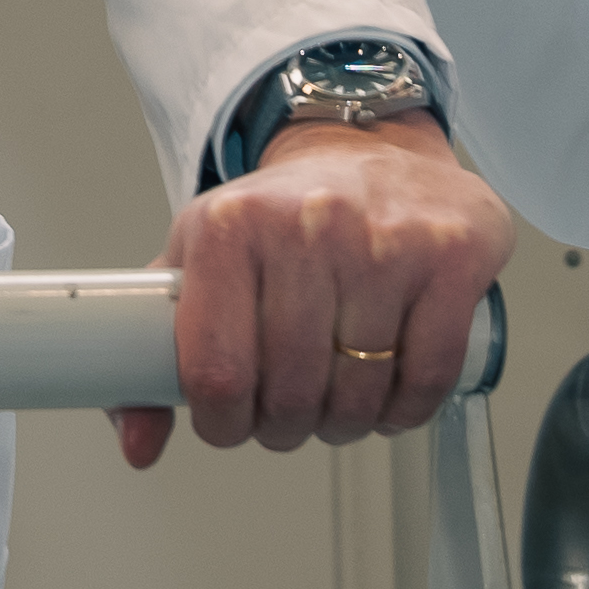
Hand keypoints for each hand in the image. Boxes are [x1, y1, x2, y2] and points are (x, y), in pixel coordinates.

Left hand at [120, 117, 515, 468]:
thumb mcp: (202, 259)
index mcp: (230, 226)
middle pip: (292, 393)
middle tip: (287, 416)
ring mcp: (385, 240)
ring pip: (360, 392)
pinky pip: (429, 374)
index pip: (215, 371)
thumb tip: (136, 442)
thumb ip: (157, 350)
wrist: (366, 146)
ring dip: (346, 423)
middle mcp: (308, 225)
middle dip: (286, 427)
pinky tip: (391, 396)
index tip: (230, 424)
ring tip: (336, 404)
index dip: (222, 423)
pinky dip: (406, 408)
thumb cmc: (282, 215)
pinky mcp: (451, 255)